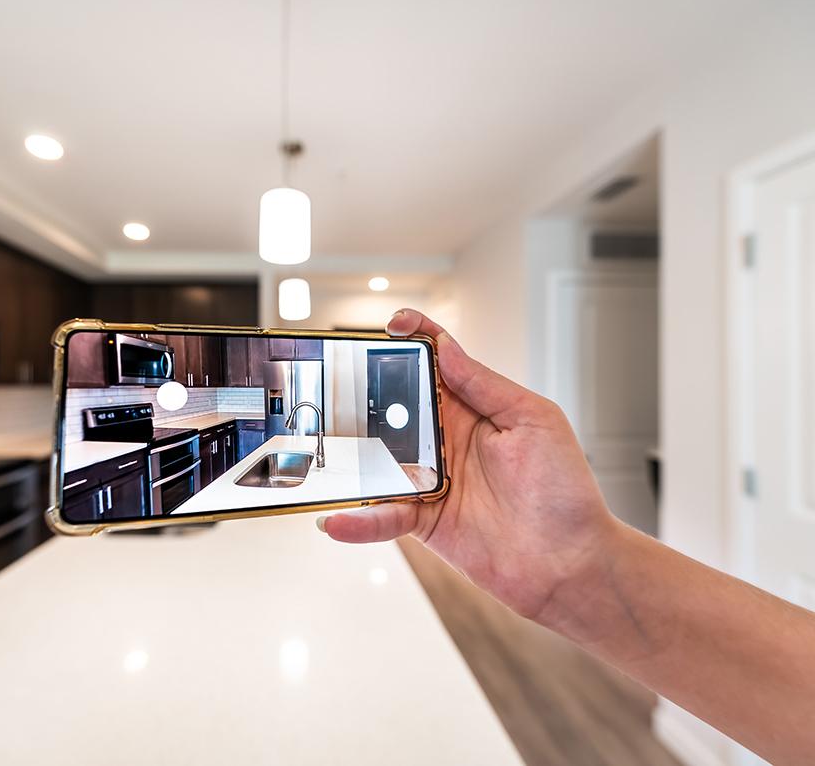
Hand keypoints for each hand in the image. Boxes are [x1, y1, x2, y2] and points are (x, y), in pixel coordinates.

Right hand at [319, 308, 621, 622]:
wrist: (572, 565)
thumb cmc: (566, 492)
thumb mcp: (534, 421)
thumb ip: (485, 385)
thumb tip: (446, 347)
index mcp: (475, 408)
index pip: (437, 362)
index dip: (414, 338)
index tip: (391, 325)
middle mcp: (447, 439)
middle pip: (395, 405)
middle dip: (363, 391)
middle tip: (334, 384)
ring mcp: (431, 479)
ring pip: (378, 458)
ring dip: (349, 454)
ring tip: (317, 448)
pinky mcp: (423, 520)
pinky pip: (383, 514)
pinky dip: (358, 519)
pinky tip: (335, 519)